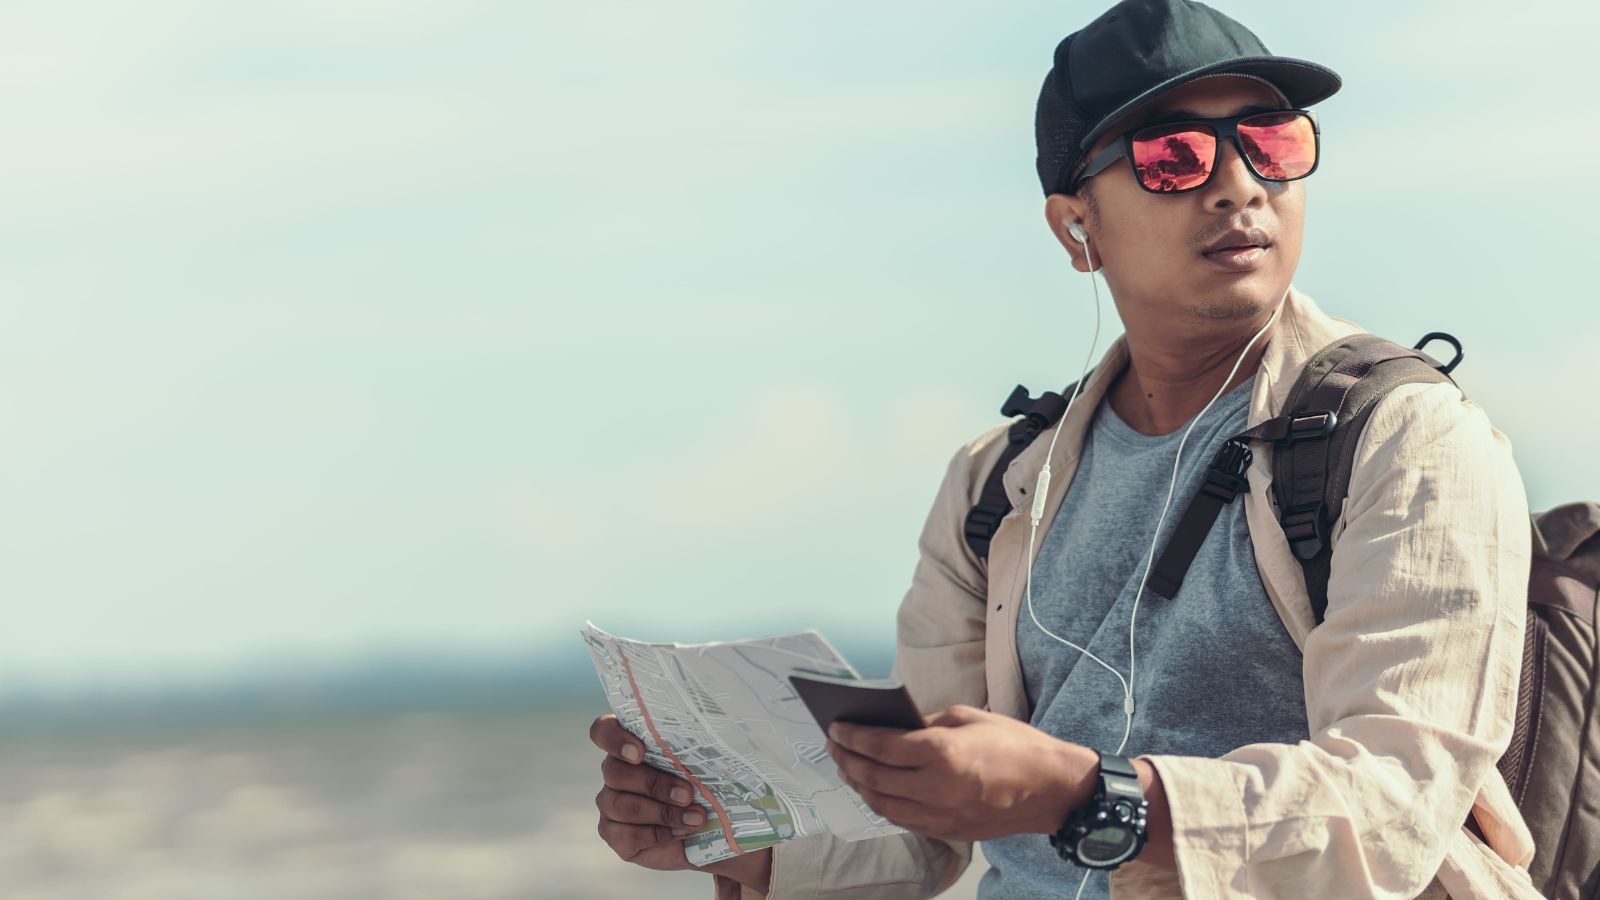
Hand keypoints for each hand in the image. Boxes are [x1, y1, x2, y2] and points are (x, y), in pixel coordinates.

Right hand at [588, 714, 772, 890]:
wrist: (710, 829)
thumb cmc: (706, 785)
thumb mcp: (705, 762)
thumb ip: (697, 747)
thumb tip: (714, 733)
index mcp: (630, 744)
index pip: (603, 731)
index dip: (614, 739)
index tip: (640, 752)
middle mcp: (614, 771)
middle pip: (614, 771)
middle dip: (654, 784)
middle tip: (688, 794)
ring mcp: (610, 803)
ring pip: (621, 805)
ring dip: (662, 813)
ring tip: (695, 817)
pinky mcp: (614, 834)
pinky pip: (626, 835)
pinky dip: (658, 834)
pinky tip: (681, 832)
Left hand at [827, 704, 1097, 842]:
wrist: (1052, 788)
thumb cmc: (1015, 745)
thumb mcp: (969, 716)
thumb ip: (927, 723)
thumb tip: (895, 727)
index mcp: (941, 752)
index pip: (880, 745)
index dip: (852, 736)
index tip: (835, 727)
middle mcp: (935, 787)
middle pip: (874, 777)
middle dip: (848, 759)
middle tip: (834, 745)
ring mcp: (940, 815)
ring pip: (883, 804)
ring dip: (859, 785)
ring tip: (848, 767)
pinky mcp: (948, 832)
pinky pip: (903, 819)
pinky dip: (882, 804)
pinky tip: (875, 789)